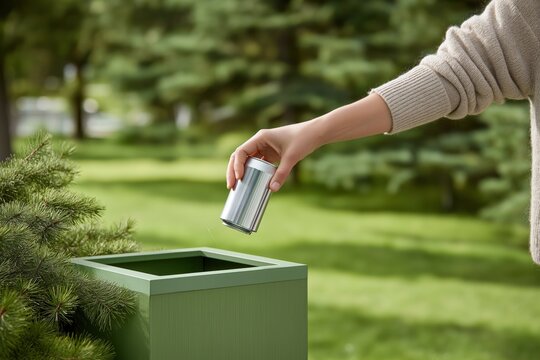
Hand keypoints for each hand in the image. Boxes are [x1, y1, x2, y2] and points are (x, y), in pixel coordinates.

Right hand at [226, 94, 391, 191]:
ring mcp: (264, 148)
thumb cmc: (303, 140)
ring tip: (235, 188)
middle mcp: (259, 141)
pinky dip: (251, 172)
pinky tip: (249, 183)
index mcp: (260, 137)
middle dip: (233, 171)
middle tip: (231, 187)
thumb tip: (272, 190)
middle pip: (240, 157)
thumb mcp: (292, 158)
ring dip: (240, 172)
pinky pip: (257, 164)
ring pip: (247, 161)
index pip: (241, 152)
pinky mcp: (271, 154)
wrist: (315, 134)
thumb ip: (282, 173)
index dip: (236, 165)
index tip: (239, 178)